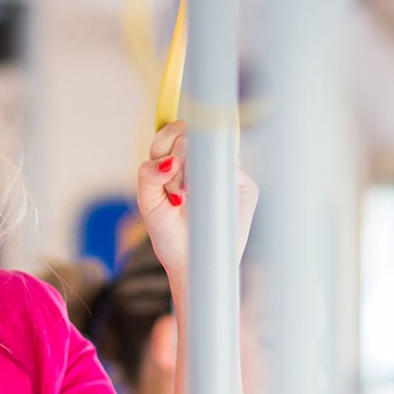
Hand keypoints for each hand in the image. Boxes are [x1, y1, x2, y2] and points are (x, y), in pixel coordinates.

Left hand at [133, 121, 258, 282]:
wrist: (192, 262)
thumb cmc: (169, 233)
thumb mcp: (149, 202)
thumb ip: (148, 174)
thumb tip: (169, 160)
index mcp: (178, 161)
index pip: (174, 130)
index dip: (166, 138)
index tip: (164, 163)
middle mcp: (204, 162)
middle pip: (190, 133)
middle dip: (176, 159)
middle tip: (174, 193)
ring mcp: (226, 171)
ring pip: (209, 146)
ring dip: (189, 170)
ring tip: (182, 198)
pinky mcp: (244, 185)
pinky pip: (229, 165)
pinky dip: (208, 178)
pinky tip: (198, 197)